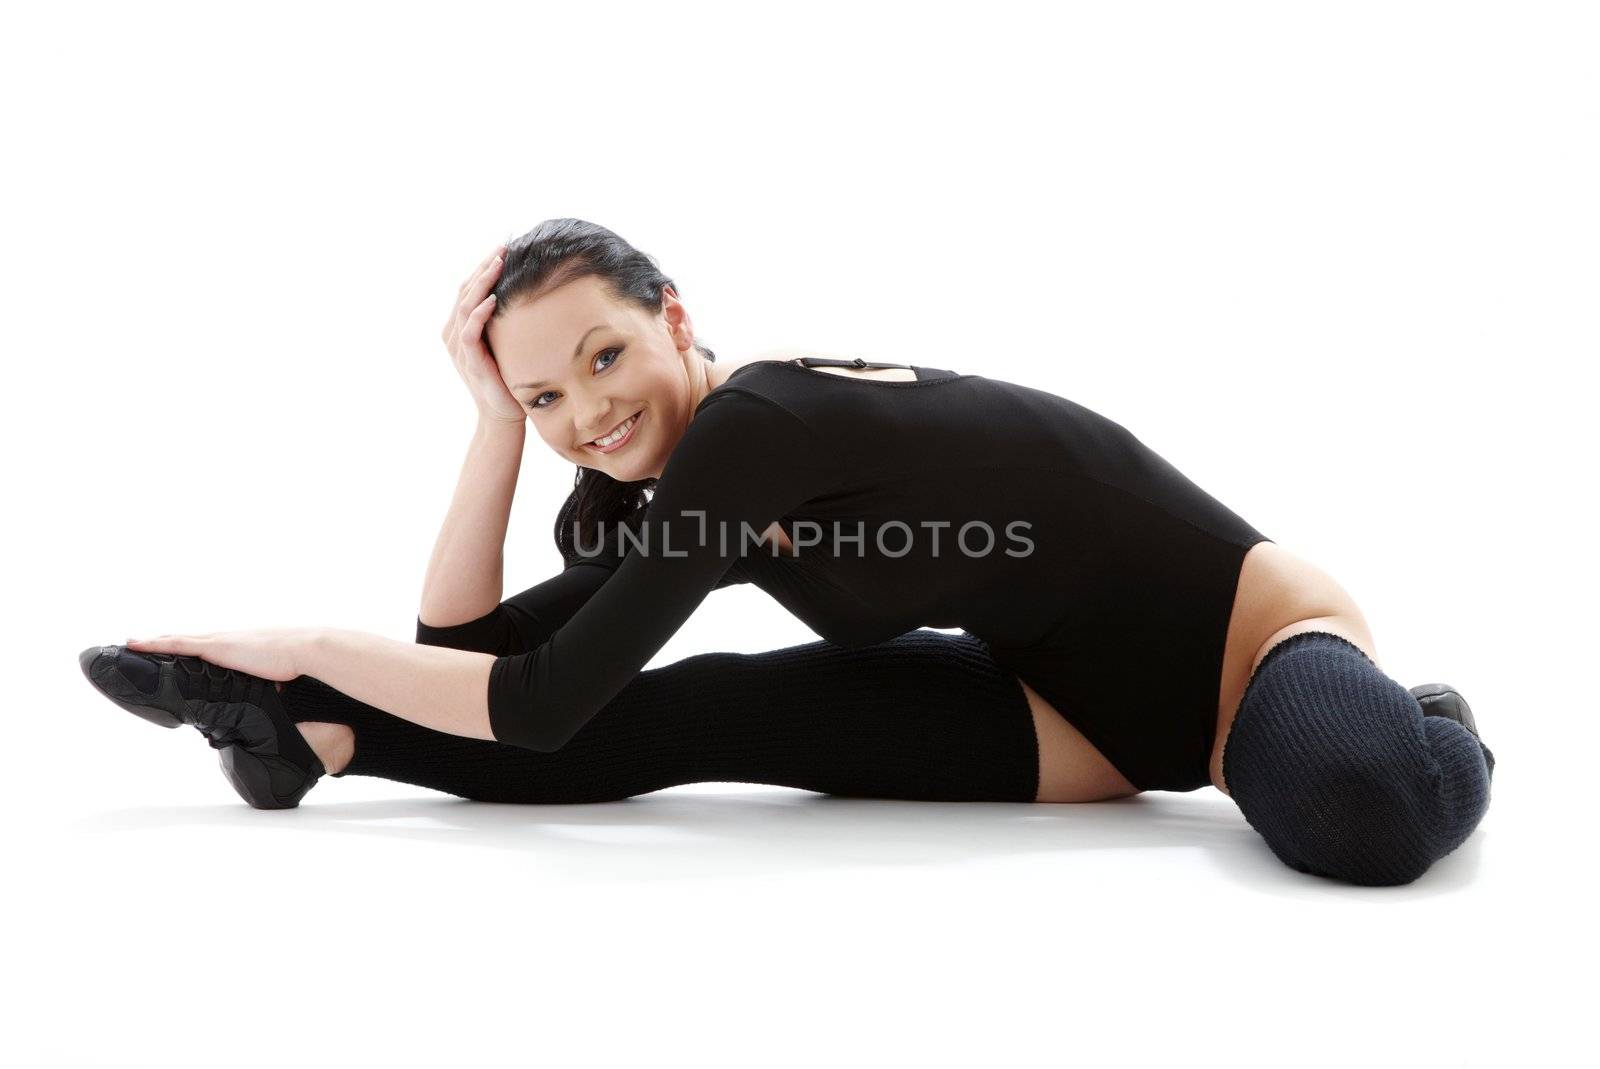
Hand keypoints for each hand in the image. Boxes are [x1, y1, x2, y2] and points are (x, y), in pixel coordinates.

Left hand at [124, 627, 317, 681]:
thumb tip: (276, 696)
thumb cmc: (295, 663)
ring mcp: (217, 641)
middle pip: (184, 640)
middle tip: (136, 645)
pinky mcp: (213, 646)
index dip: (184, 647)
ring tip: (129, 644)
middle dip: (161, 642)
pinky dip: (153, 643)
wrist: (303, 650)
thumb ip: (269, 685)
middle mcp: (223, 639)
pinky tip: (134, 644)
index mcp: (236, 647)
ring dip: (151, 642)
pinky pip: (175, 644)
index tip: (168, 651)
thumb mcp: (277, 676)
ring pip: (175, 640)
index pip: (203, 646)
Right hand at [443, 243, 523, 425]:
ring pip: (465, 306)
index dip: (483, 267)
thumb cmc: (509, 378)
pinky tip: (491, 299)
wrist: (504, 414)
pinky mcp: (470, 361)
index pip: (468, 289)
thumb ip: (504, 321)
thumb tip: (526, 294)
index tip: (504, 248)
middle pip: (464, 291)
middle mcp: (454, 334)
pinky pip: (470, 332)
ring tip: (498, 263)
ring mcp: (460, 348)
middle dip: (484, 267)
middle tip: (503, 247)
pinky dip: (479, 313)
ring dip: (482, 282)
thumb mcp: (506, 343)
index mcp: (461, 327)